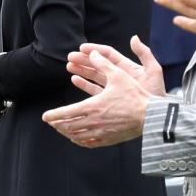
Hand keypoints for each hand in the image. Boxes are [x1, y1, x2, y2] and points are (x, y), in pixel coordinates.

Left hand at [43, 37, 157, 147]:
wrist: (150, 116)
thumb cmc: (135, 95)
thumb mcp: (119, 74)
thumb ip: (103, 63)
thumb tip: (93, 52)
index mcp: (92, 106)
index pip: (66, 113)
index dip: (54, 115)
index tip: (45, 116)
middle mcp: (93, 122)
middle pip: (69, 126)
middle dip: (57, 124)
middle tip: (51, 122)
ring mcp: (101, 133)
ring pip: (77, 136)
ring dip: (67, 133)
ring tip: (61, 129)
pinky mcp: (109, 139)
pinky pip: (89, 143)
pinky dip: (80, 141)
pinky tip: (78, 138)